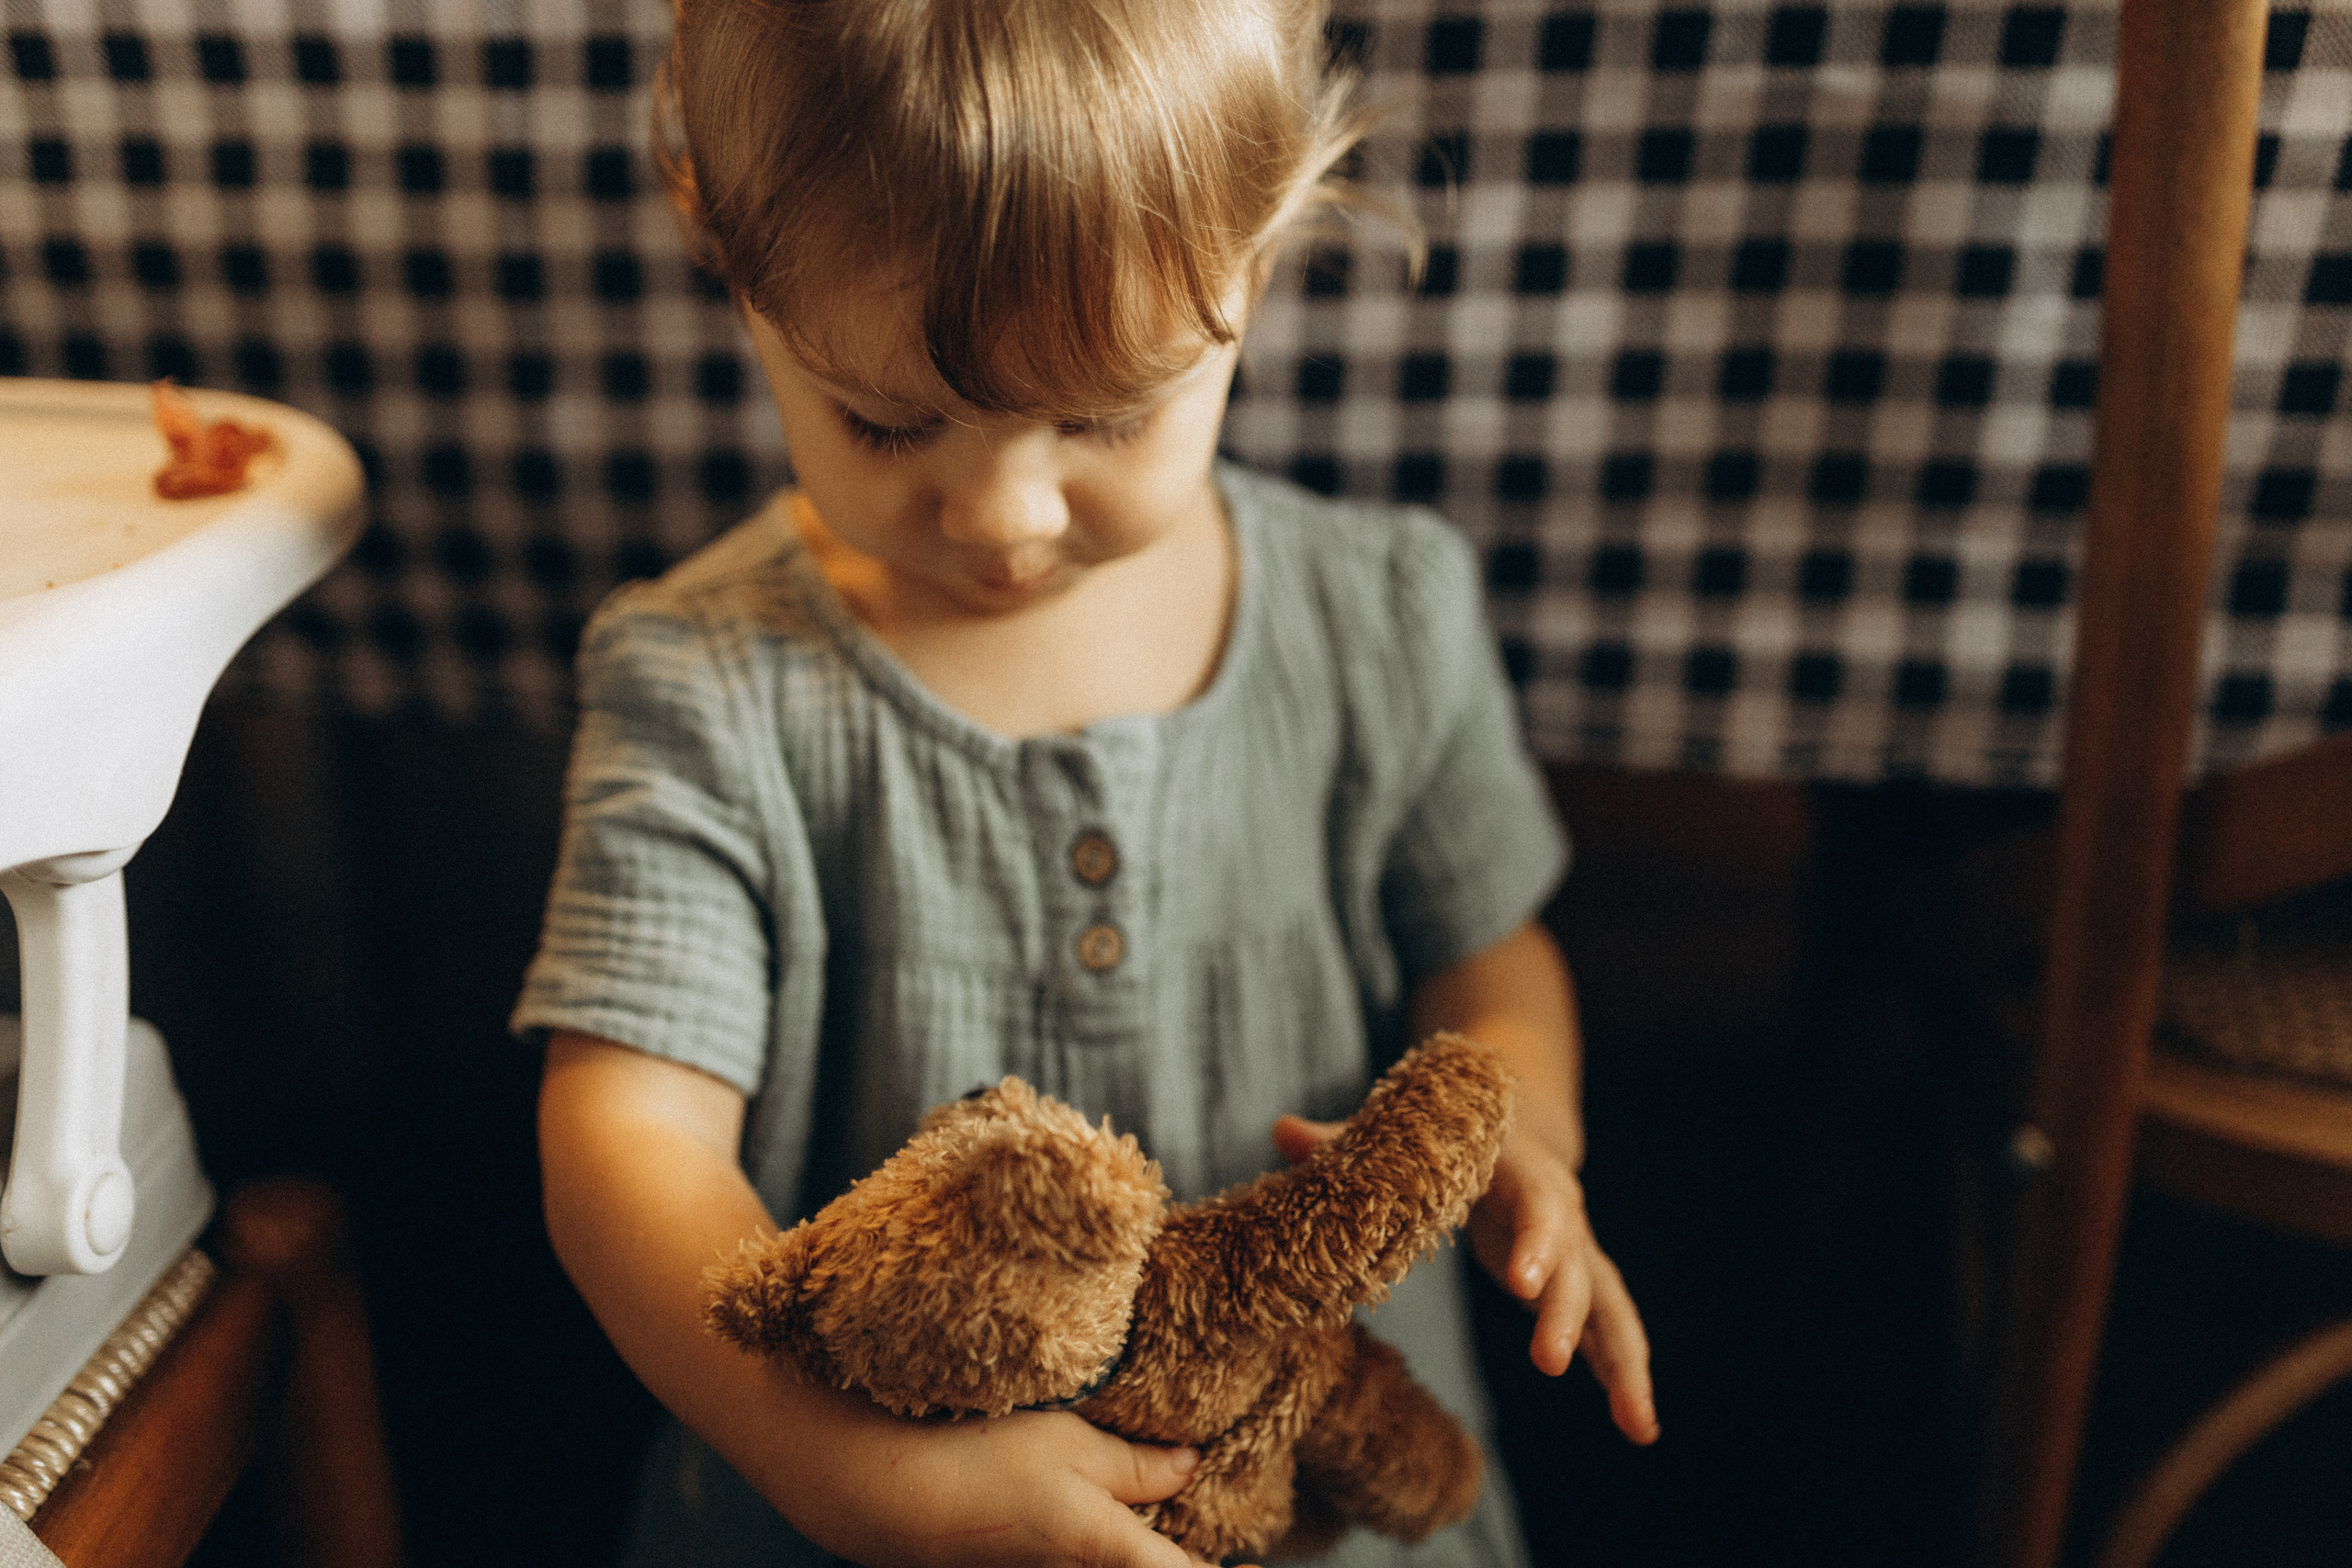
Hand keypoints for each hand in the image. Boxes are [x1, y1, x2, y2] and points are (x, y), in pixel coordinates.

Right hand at [774, 1377, 1252, 1567]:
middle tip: (1186, 1498)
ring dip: (1134, 1545)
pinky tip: (1084, 1507)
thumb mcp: (1069, 1439)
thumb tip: (1192, 1468)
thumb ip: (1137, 1463)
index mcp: (1109, 1550)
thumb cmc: (974, 1454)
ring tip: (1148, 1500)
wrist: (874, 1489)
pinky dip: (1094, 1541)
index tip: (1253, 1555)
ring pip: (1111, 1561)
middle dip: (1173, 1545)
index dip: (1215, 1567)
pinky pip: (1075, 1560)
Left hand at [1271, 1115, 1657, 1446]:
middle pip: (1575, 1261)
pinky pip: (1609, 1330)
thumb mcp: (1404, 1132)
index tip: (1525, 1281)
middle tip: (1549, 1360)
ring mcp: (1575, 1248)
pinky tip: (1638, 1427)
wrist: (1517, 1118)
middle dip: (1565, 1311)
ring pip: (1609, 1304)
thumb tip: (1281, 1129)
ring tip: (1638, 1424)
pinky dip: (1623, 1375)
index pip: (1536, 1202)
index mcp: (1517, 1169)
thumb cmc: (1447, 1135)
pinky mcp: (1576, 1282)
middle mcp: (1559, 1208)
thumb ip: (1344, 1139)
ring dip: (1623, 1362)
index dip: (1535, 1238)